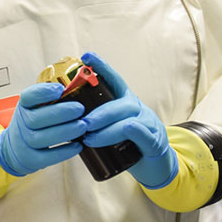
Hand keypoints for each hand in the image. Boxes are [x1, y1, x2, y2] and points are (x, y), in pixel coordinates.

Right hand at [0, 82, 86, 176]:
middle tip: (80, 109)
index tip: (61, 89)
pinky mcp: (31, 159)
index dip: (43, 92)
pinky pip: (47, 157)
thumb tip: (78, 87)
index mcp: (24, 106)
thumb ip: (52, 99)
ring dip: (65, 131)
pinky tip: (78, 145)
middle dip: (61, 113)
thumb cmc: (33, 123)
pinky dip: (64, 151)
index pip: (28, 97)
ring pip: (42, 138)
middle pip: (36, 118)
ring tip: (82, 126)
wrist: (15, 147)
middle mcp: (21, 123)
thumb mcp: (36, 107)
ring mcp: (24, 142)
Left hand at [80, 52, 177, 187]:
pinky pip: (142, 134)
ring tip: (89, 139)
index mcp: (125, 102)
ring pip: (128, 120)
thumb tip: (65, 117)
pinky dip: (132, 132)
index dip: (102, 67)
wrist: (156, 165)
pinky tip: (122, 134)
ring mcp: (148, 124)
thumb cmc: (128, 144)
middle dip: (98, 113)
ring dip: (106, 129)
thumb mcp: (112, 126)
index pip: (114, 80)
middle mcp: (138, 109)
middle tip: (82, 124)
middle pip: (119, 104)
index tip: (86, 56)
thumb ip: (96, 119)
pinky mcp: (154, 142)